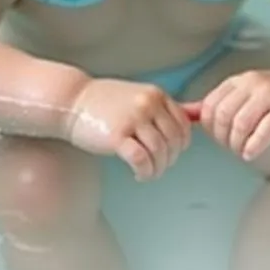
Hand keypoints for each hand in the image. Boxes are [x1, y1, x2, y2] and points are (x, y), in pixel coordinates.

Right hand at [65, 78, 190, 180]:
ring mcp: (133, 119)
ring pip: (160, 153)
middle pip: (174, 142)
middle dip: (169, 160)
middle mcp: (148, 104)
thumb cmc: (104, 102)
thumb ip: (162, 108)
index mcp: (156, 95)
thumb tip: (197, 116)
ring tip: (147, 174)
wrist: (72, 100)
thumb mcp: (138, 97)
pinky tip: (137, 175)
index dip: (180, 145)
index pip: (184, 126)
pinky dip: (144, 172)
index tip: (170, 154)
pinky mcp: (118, 136)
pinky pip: (142, 160)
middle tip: (157, 167)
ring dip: (157, 169)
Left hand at [184, 69, 269, 161]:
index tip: (219, 138)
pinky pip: (264, 130)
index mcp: (238, 81)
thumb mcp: (246, 95)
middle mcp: (252, 84)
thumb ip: (219, 104)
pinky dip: (253, 146)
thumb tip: (186, 114)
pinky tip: (251, 152)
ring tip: (242, 150)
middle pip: (222, 116)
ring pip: (240, 124)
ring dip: (236, 145)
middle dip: (222, 139)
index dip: (209, 128)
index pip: (209, 106)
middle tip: (231, 147)